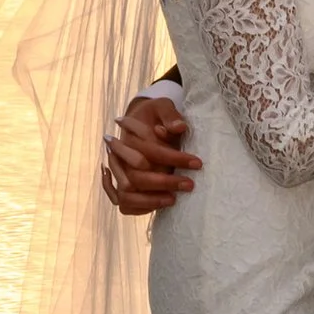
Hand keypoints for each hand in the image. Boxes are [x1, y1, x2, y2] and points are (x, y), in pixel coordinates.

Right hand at [101, 93, 200, 215]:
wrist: (139, 120)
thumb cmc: (153, 115)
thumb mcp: (162, 106)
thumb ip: (170, 114)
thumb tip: (179, 127)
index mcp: (127, 138)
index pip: (150, 152)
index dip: (175, 158)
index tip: (196, 163)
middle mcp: (117, 157)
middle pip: (137, 177)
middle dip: (165, 183)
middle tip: (189, 184)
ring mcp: (117, 173)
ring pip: (127, 194)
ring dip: (151, 200)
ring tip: (174, 199)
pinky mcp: (120, 185)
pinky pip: (125, 204)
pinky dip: (141, 208)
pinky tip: (161, 204)